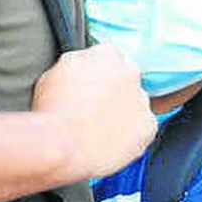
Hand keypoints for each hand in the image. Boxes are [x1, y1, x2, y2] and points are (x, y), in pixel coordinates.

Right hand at [33, 44, 155, 180]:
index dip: (96, 73)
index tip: (89, 85)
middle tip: (93, 108)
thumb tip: (84, 66)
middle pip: (125, 78)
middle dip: (113, 90)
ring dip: (122, 112)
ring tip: (99, 129)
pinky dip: (131, 134)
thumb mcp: (55, 72)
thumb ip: (78, 63)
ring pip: (135, 104)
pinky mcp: (148, 127)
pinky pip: (143, 128)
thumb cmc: (52, 111)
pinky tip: (110, 141)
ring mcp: (141, 101)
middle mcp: (130, 73)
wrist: (61, 146)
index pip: (108, 56)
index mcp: (106, 54)